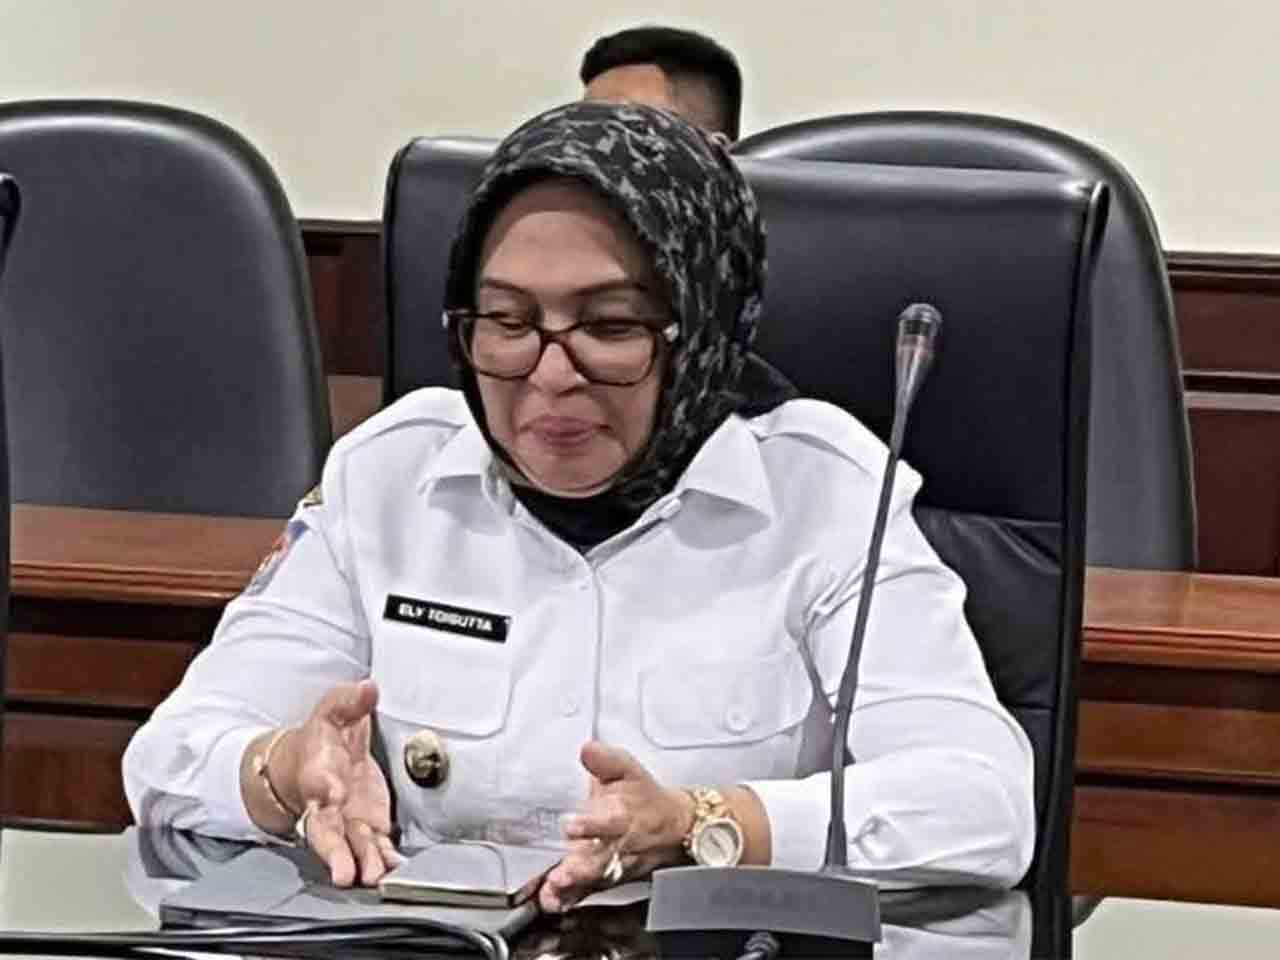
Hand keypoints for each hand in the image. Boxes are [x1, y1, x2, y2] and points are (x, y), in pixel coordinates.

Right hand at [268, 679, 400, 886]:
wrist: (313, 761)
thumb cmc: (322, 738)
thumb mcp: (333, 711)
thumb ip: (349, 700)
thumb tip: (367, 687)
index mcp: (319, 775)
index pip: (321, 788)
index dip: (328, 796)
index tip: (334, 798)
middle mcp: (330, 805)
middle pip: (329, 833)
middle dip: (336, 853)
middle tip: (345, 874)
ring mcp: (349, 820)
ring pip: (354, 846)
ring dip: (364, 862)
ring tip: (375, 878)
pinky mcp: (369, 826)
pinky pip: (377, 847)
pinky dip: (386, 860)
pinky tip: (396, 871)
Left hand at [539, 740, 692, 912]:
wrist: (673, 827)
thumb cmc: (645, 798)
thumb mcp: (629, 770)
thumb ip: (606, 760)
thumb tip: (587, 749)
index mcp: (623, 815)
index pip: (609, 821)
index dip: (591, 824)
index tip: (572, 825)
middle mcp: (619, 844)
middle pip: (601, 858)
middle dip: (581, 867)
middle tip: (561, 872)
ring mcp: (613, 866)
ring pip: (595, 878)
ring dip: (575, 885)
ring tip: (555, 887)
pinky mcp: (606, 879)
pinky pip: (589, 891)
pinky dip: (572, 899)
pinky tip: (553, 901)